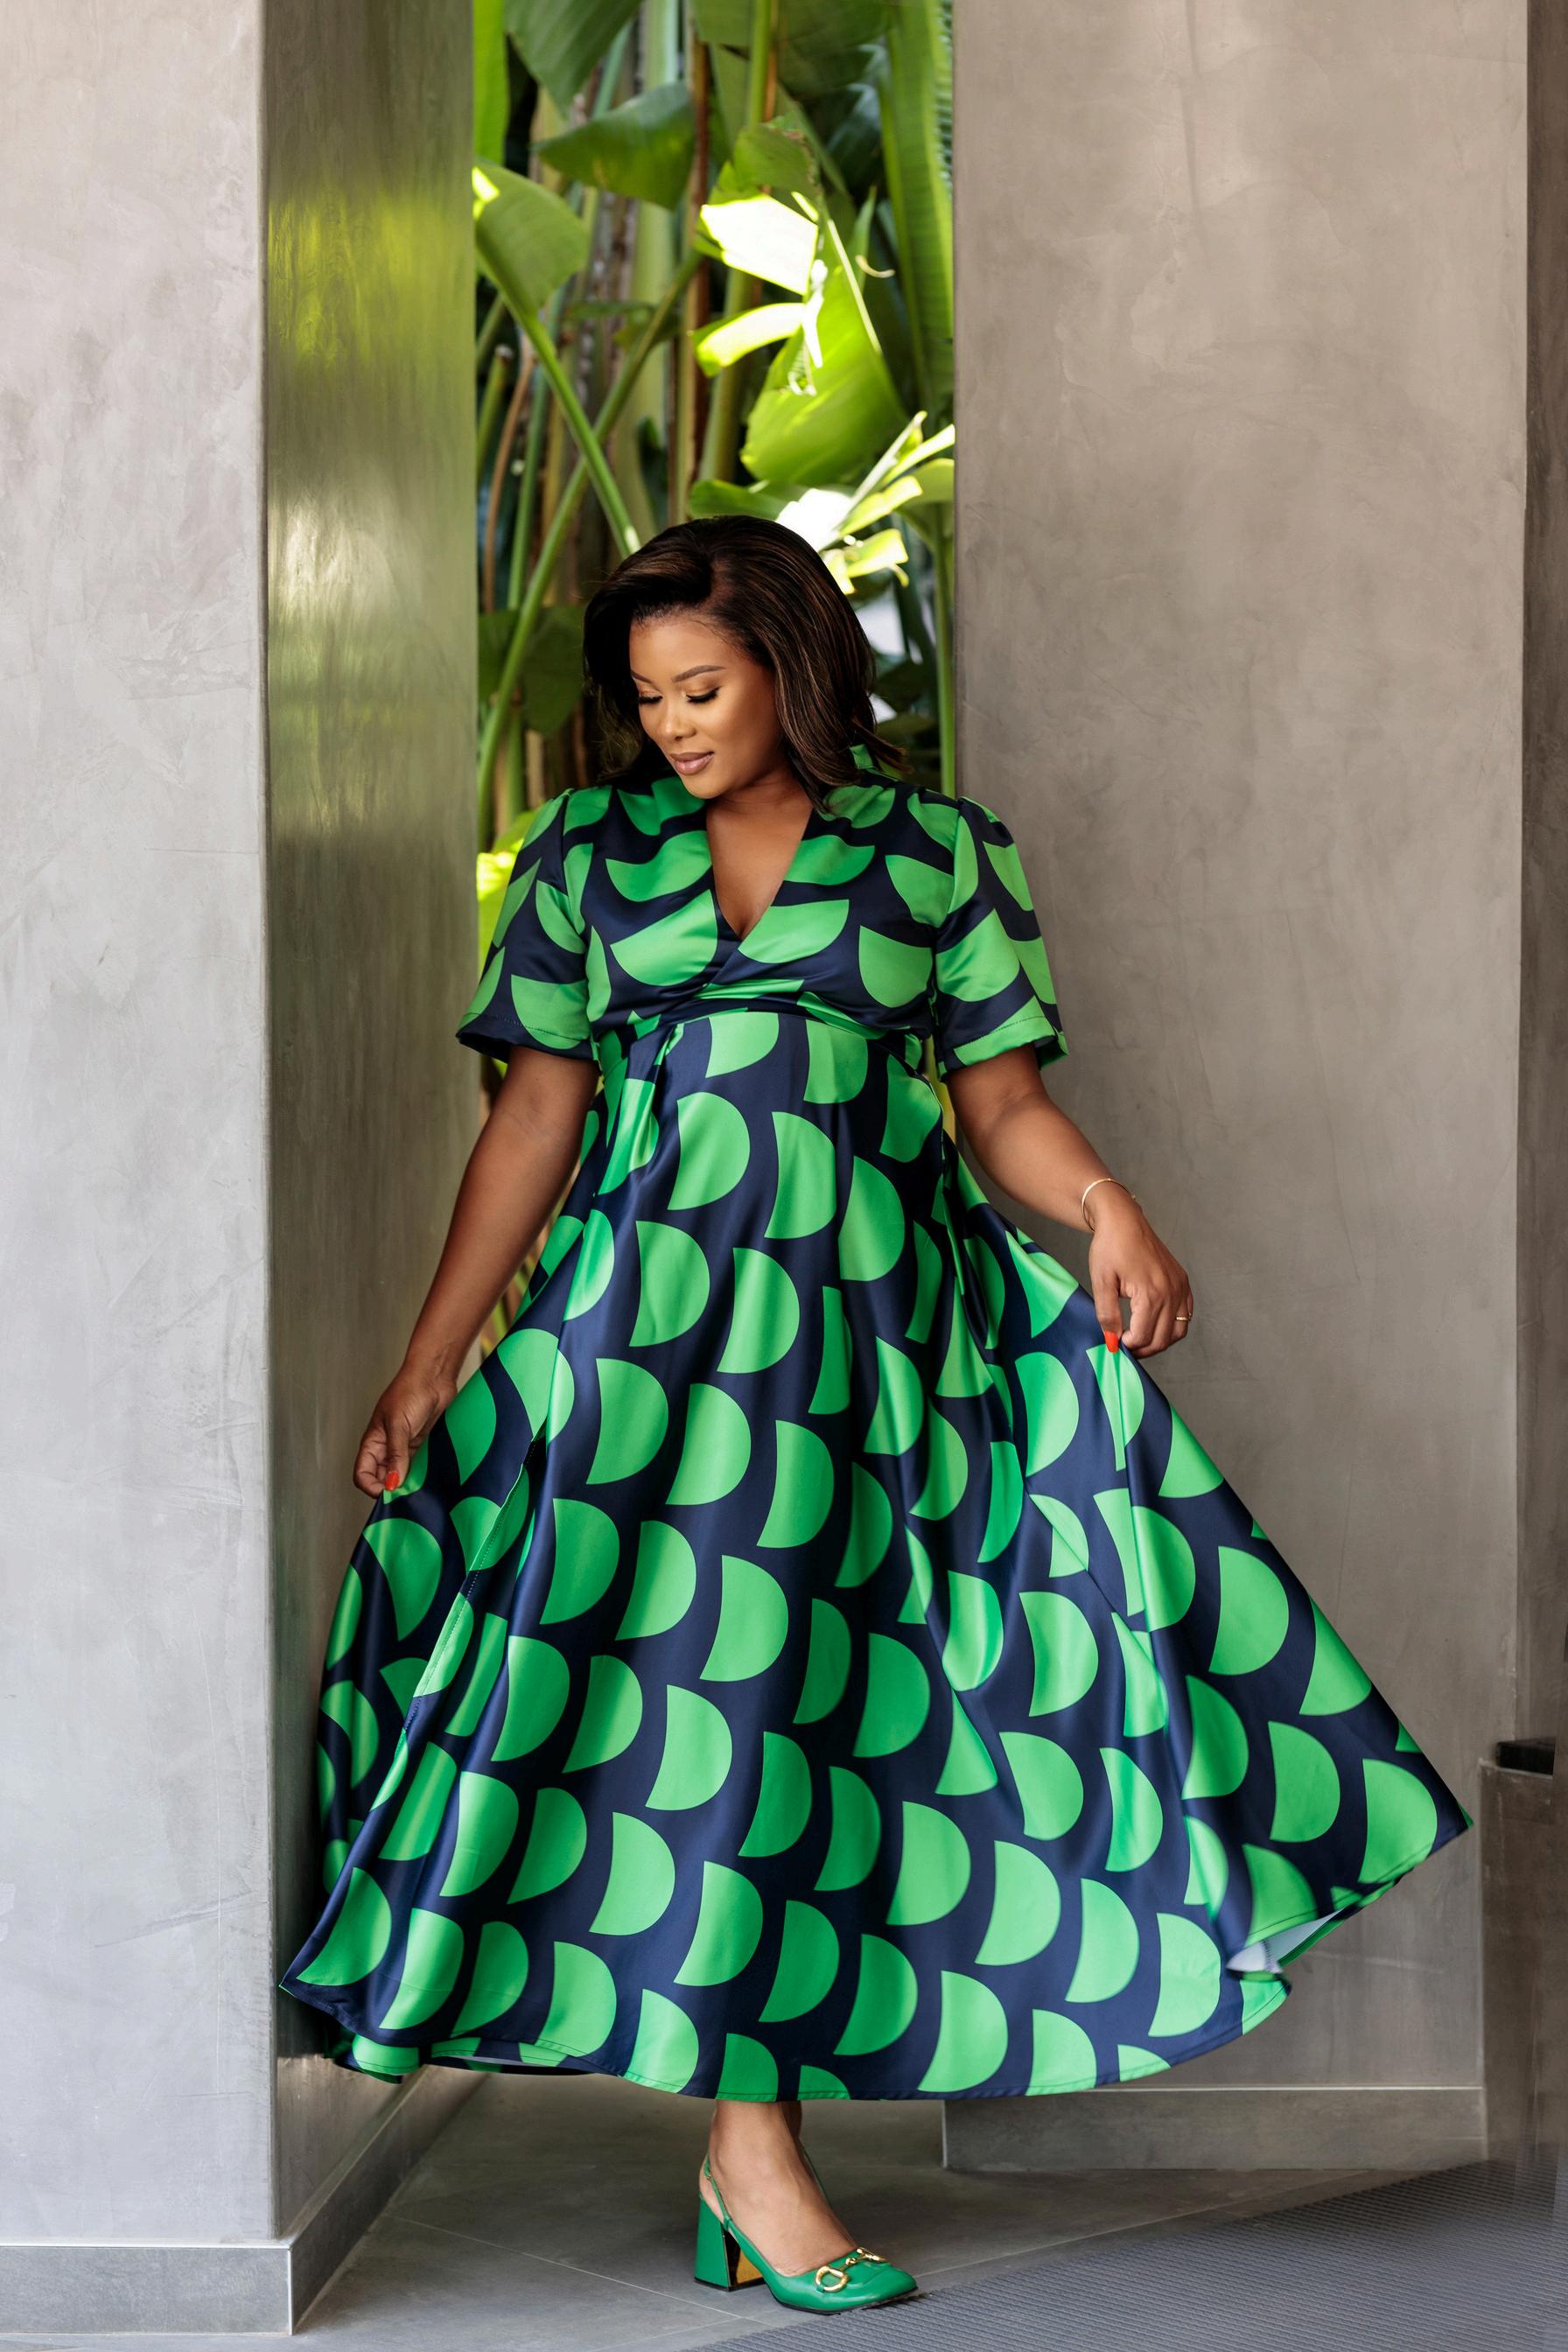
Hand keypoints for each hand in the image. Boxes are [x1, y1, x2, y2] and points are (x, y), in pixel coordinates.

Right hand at [353, 1360, 458, 1496]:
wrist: (434, 1378)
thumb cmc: (410, 1391)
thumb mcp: (398, 1425)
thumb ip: (395, 1455)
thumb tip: (392, 1483)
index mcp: (372, 1442)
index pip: (362, 1474)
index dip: (372, 1487)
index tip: (388, 1494)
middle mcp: (386, 1448)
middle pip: (381, 1479)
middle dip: (391, 1489)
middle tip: (406, 1495)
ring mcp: (404, 1449)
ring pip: (400, 1476)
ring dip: (408, 1484)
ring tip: (418, 1489)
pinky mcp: (421, 1448)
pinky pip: (417, 1468)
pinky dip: (421, 1476)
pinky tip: (429, 1478)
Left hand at [1087, 1194, 1193, 1357]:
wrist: (1124, 1221)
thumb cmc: (1110, 1247)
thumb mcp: (1101, 1283)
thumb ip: (1107, 1315)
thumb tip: (1112, 1341)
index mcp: (1151, 1293)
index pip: (1143, 1336)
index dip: (1128, 1345)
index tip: (1115, 1342)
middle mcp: (1171, 1291)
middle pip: (1163, 1339)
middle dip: (1143, 1349)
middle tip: (1126, 1345)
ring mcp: (1180, 1286)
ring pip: (1178, 1331)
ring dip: (1160, 1341)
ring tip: (1140, 1338)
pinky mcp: (1183, 1281)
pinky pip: (1186, 1314)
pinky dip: (1174, 1326)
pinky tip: (1156, 1323)